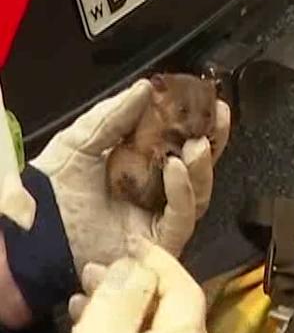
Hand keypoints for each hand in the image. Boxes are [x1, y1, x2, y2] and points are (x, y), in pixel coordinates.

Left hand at [31, 79, 230, 275]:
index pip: (180, 148)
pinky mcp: (158, 244)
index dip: (198, 127)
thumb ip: (115, 116)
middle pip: (197, 173)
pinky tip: (175, 167)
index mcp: (140, 171)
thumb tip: (145, 88)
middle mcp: (154, 197)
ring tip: (196, 143)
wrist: (37, 226)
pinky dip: (183, 192)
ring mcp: (158, 222)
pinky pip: (181, 218)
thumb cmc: (53, 190)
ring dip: (200, 168)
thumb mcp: (83, 140)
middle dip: (212, 145)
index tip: (211, 104)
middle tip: (218, 119)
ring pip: (198, 197)